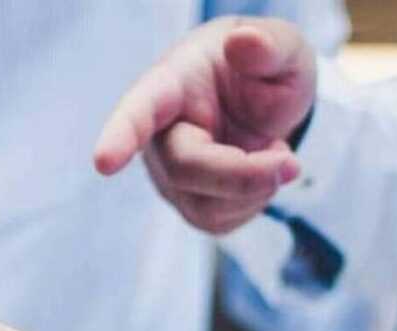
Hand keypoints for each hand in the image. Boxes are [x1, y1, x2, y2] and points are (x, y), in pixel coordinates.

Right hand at [94, 17, 316, 233]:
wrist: (262, 101)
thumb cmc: (262, 69)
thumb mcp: (282, 47)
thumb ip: (269, 45)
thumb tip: (245, 43)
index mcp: (169, 86)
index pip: (138, 111)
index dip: (120, 136)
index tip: (104, 162)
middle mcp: (158, 135)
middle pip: (186, 169)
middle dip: (244, 175)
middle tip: (292, 163)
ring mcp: (168, 175)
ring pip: (204, 205)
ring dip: (256, 188)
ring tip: (276, 152)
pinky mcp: (188, 204)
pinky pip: (219, 221)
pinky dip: (255, 202)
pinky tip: (260, 172)